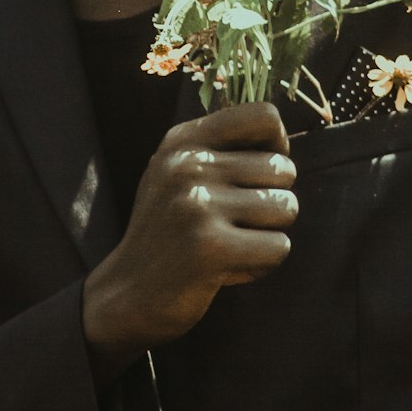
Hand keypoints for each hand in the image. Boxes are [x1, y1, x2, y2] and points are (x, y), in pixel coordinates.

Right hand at [82, 103, 296, 379]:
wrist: (126, 295)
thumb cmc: (169, 231)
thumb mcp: (179, 172)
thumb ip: (222, 146)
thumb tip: (280, 134)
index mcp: (183, 140)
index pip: (264, 115)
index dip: (277, 145)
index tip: (258, 172)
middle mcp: (187, 165)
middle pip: (284, 169)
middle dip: (272, 201)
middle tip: (234, 223)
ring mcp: (196, 205)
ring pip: (286, 208)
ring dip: (268, 233)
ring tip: (231, 243)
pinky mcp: (209, 248)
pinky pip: (278, 247)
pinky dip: (262, 264)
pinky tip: (228, 267)